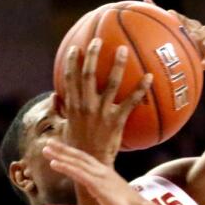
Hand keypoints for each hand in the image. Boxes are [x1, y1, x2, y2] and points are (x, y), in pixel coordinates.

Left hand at [43, 140, 152, 204]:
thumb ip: (104, 191)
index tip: (60, 148)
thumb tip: (98, 193)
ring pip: (76, 162)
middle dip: (63, 149)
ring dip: (60, 155)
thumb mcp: (114, 195)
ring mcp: (99, 177)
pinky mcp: (97, 186)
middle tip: (48, 143)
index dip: (72, 153)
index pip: (86, 160)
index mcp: (106, 173)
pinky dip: (65, 167)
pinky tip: (53, 163)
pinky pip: (78, 174)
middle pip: (79, 157)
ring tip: (46, 149)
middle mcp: (101, 171)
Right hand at [59, 38, 152, 162]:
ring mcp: (102, 112)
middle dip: (92, 55)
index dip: (72, 62)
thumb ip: (60, 110)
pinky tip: (150, 77)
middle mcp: (86, 105)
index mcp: (73, 106)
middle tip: (98, 40)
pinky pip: (131, 101)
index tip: (76, 48)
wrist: (92, 164)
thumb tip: (55, 96)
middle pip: (88, 74)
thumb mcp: (64, 127)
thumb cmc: (78, 147)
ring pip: (109, 83)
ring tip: (123, 50)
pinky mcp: (116, 120)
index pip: (70, 78)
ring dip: (117, 64)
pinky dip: (140, 88)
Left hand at [143, 0, 204, 69]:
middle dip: (177, 17)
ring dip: (198, 34)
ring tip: (193, 39)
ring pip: (203, 31)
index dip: (159, 10)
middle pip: (185, 20)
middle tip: (170, 15)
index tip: (146, 2)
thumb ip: (174, 56)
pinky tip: (204, 64)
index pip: (171, 18)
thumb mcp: (186, 55)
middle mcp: (195, 27)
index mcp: (184, 29)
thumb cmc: (201, 56)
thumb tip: (152, 64)